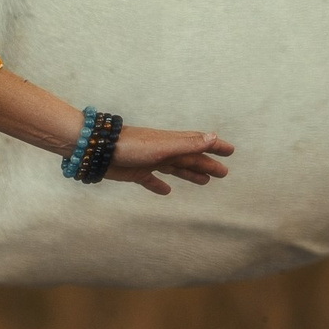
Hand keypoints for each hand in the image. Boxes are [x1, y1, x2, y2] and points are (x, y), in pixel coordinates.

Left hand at [111, 127, 233, 195]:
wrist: (97, 150)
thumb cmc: (131, 146)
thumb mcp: (163, 146)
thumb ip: (188, 143)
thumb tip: (213, 136)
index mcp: (172, 143)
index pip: (199, 144)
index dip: (214, 147)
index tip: (230, 151)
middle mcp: (162, 151)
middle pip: (189, 158)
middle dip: (207, 164)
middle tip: (223, 172)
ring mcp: (149, 161)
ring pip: (174, 168)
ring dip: (190, 173)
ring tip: (204, 181)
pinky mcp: (135, 172)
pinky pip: (151, 180)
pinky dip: (160, 185)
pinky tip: (166, 191)